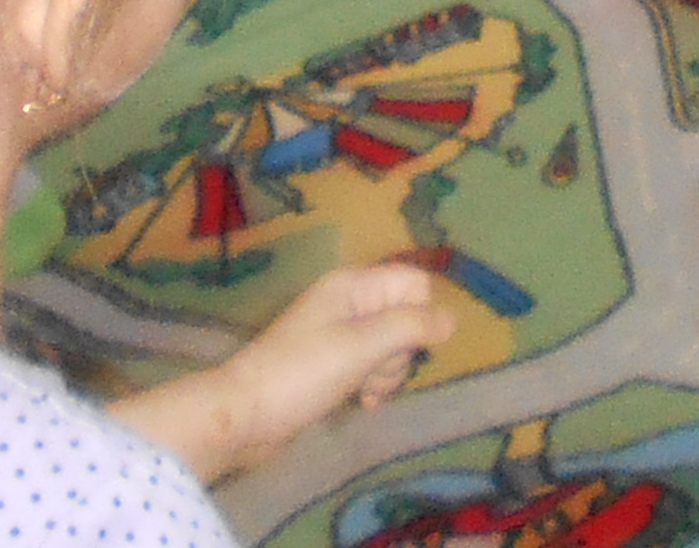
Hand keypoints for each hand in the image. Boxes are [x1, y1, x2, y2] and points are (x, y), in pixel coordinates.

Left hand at [117, 257, 445, 475]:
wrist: (245, 414)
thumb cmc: (302, 373)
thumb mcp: (361, 346)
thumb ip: (410, 328)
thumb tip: (453, 320)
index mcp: (354, 285)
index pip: (415, 284)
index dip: (419, 316)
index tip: (403, 344)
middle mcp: (349, 302)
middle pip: (406, 318)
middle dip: (399, 352)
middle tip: (372, 370)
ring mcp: (340, 334)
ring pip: (391, 347)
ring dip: (385, 373)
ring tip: (361, 391)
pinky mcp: (332, 364)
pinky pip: (371, 366)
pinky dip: (372, 383)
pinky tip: (361, 402)